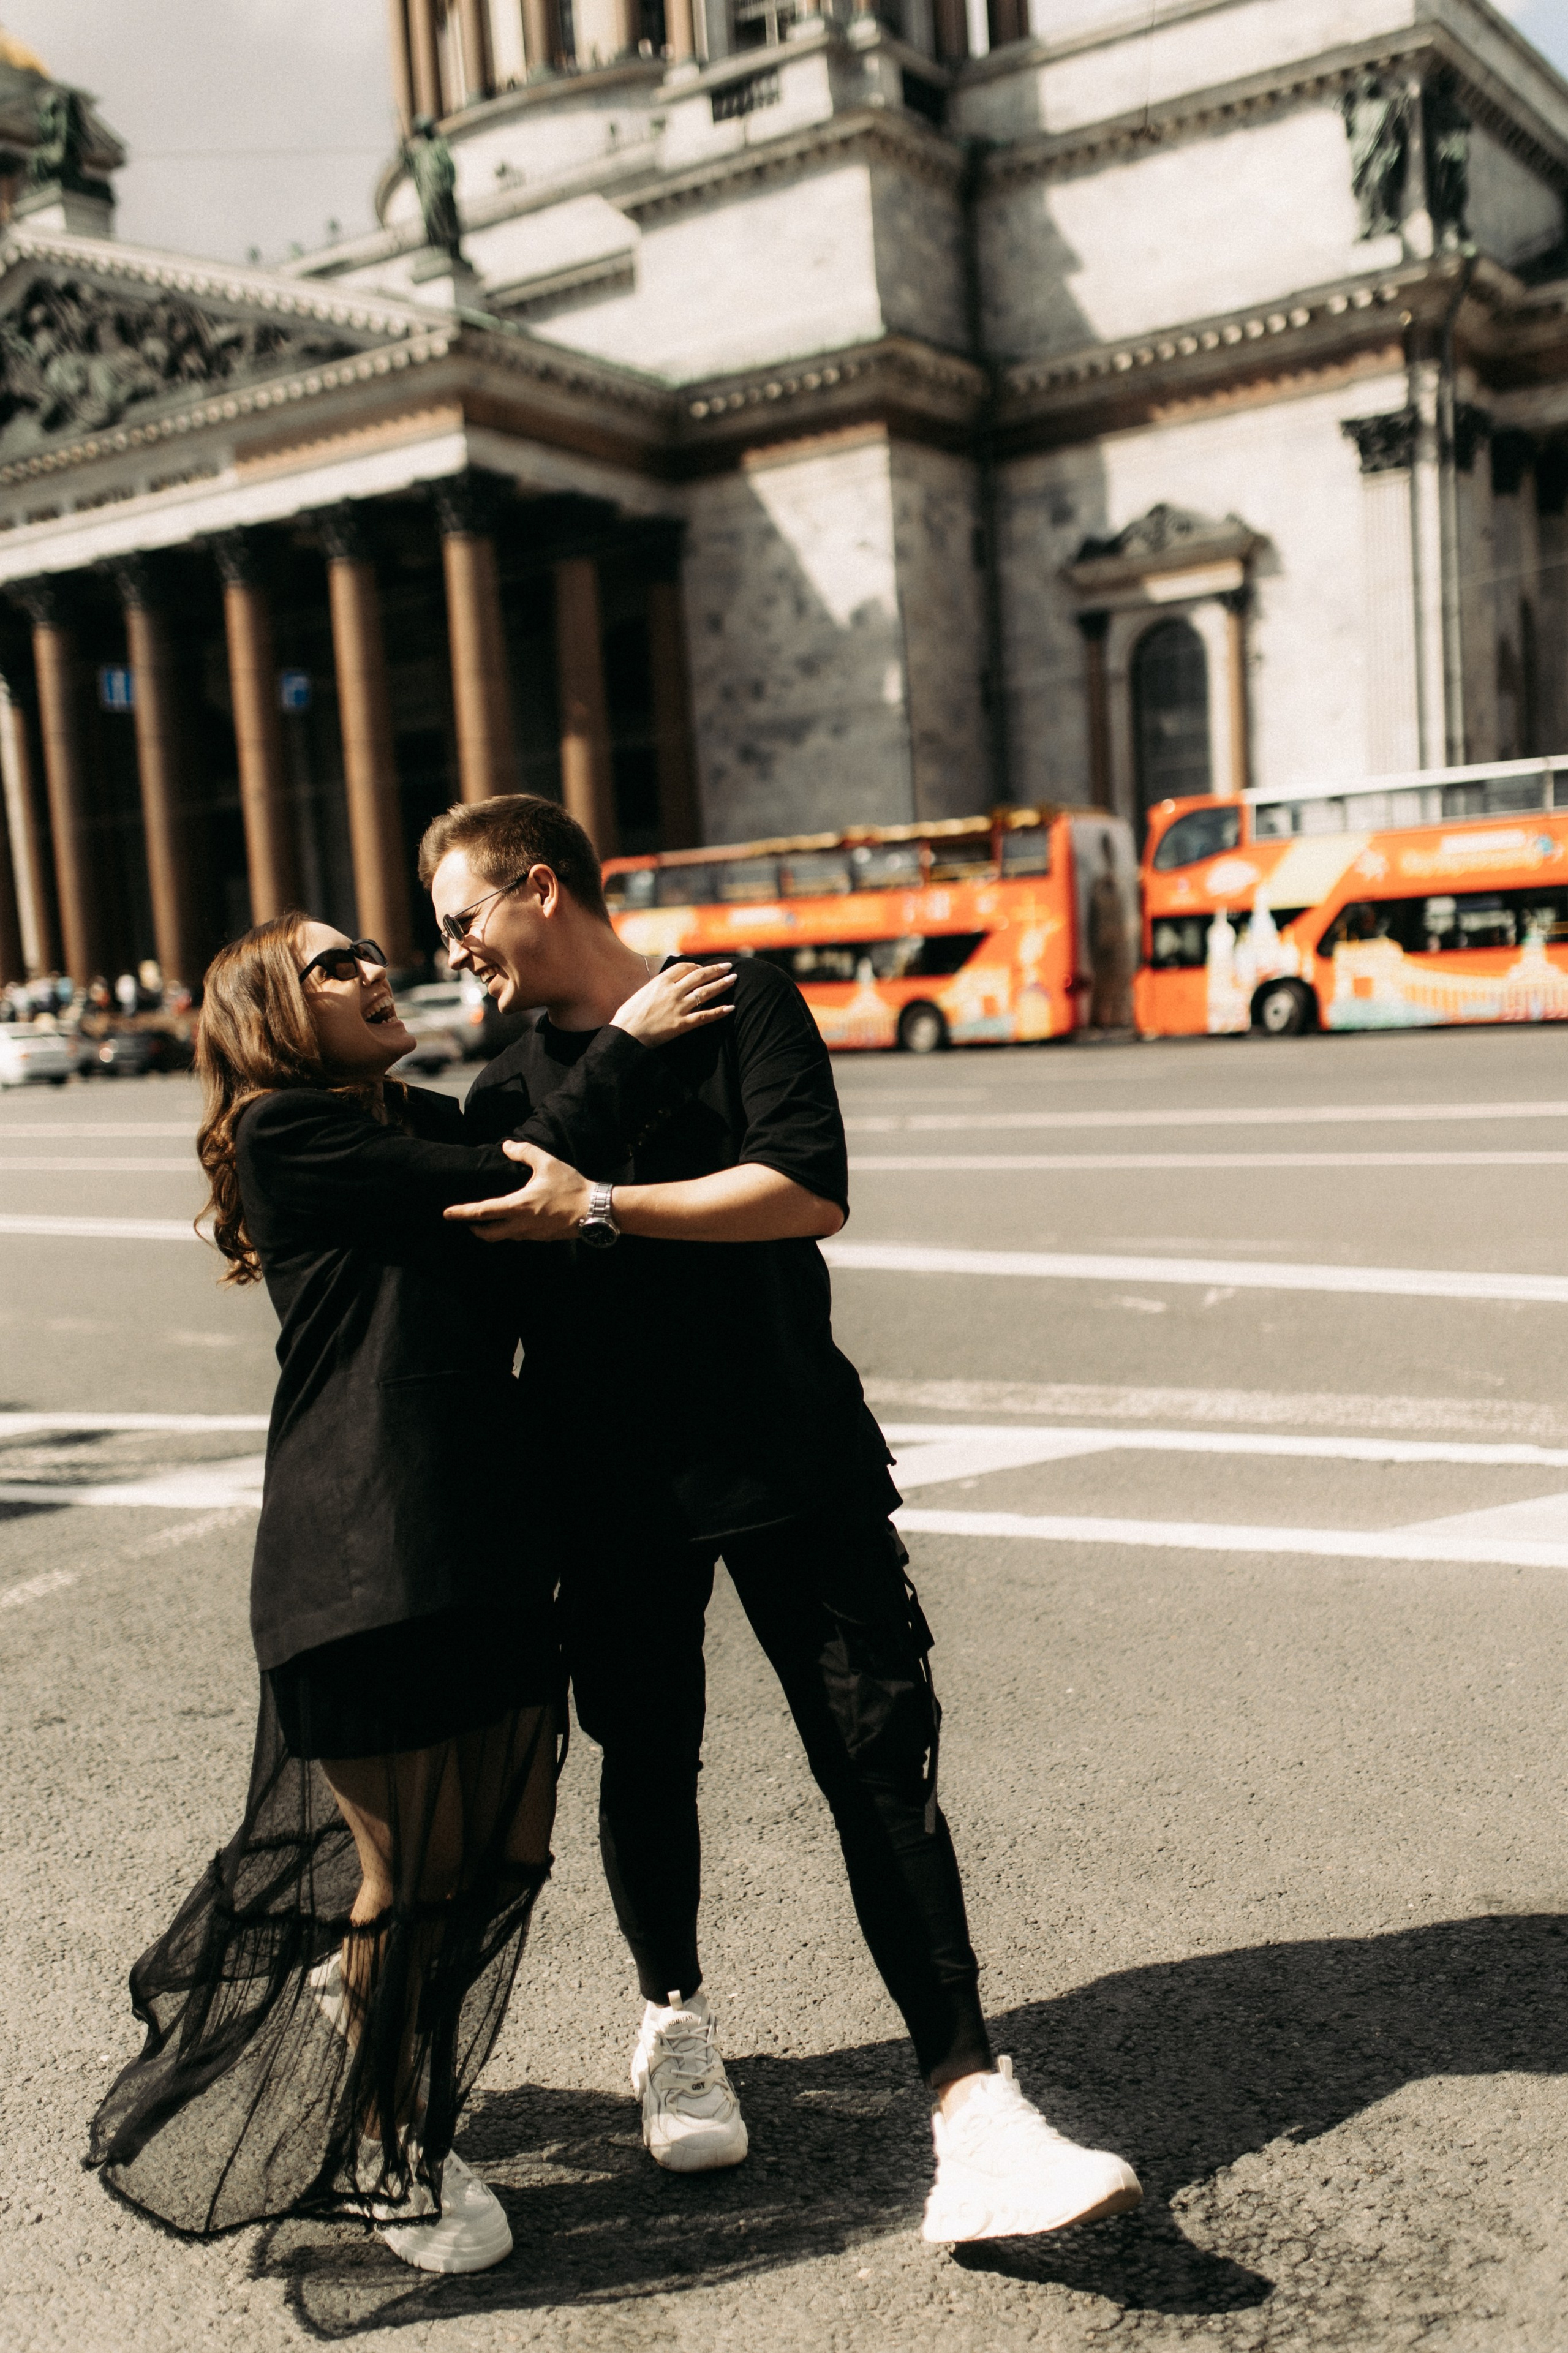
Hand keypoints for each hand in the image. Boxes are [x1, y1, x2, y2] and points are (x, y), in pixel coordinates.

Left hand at [442, 1140, 592, 1242]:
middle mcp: (521, 1225)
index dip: (462, 1213)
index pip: (482, 1212)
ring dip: (493, 1230)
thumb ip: (524, 1152)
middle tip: (467, 1221)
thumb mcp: (547, 1163)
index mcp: (518, 1206)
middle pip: (488, 1234)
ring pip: (505, 1236)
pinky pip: (520, 1236)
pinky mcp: (542, 1238)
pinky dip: (511, 1230)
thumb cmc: (571, 1186)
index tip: (446, 1214)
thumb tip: (507, 1146)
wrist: (596, 1210)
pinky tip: (516, 1220)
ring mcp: (532, 1234)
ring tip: (490, 1219)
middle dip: (474, 1228)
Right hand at [611, 959, 734, 1045]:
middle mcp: (672, 991)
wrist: (626, 1033)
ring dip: (722, 985)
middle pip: (699, 976)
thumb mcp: (642, 993)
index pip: (684, 968)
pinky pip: (705, 1016)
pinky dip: (719, 1012)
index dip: (697, 967)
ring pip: (705, 993)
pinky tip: (731, 1008)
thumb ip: (657, 987)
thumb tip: (667, 984)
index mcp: (661, 981)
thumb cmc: (629, 1015)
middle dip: (716, 970)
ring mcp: (678, 1007)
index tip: (703, 969)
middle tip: (728, 966)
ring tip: (733, 979)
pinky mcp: (682, 1024)